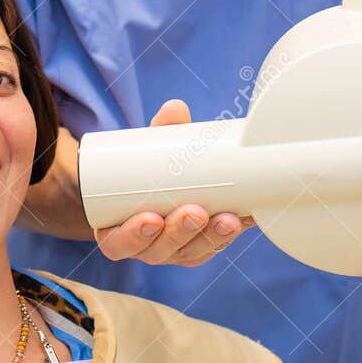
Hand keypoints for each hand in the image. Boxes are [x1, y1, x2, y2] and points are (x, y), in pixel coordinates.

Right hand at [93, 99, 253, 265]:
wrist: (157, 183)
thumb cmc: (141, 172)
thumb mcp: (144, 151)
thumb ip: (160, 131)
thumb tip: (175, 109)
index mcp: (116, 231)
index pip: (119, 245)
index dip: (133, 237)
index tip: (150, 219)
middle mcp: (144, 247)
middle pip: (159, 251)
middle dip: (179, 234)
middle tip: (194, 212)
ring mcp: (173, 251)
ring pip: (190, 253)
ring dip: (210, 237)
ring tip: (227, 218)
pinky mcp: (199, 248)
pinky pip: (215, 247)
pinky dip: (230, 234)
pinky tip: (245, 219)